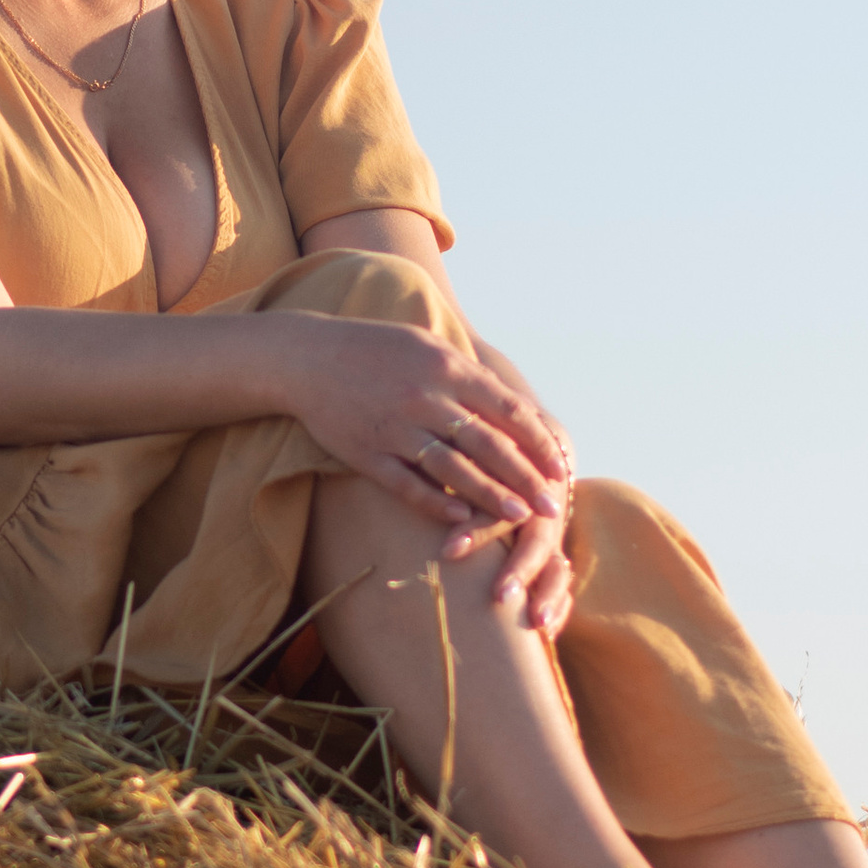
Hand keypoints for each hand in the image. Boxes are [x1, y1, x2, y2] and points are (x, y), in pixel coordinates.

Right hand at [277, 317, 575, 630]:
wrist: (307, 357)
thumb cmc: (375, 349)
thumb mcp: (426, 346)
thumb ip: (468, 376)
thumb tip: (513, 408)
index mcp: (446, 367)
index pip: (507, 410)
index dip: (537, 442)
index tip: (561, 466)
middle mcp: (425, 398)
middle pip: (488, 444)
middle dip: (526, 477)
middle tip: (552, 504)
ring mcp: (396, 428)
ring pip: (453, 470)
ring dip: (491, 497)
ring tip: (520, 518)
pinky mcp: (367, 454)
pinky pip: (408, 485)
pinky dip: (436, 505)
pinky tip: (461, 522)